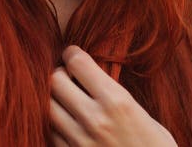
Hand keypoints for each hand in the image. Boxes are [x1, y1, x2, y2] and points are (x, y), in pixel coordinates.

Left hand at [49, 45, 177, 146]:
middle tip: (68, 77)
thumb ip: (115, 96)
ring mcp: (79, 141)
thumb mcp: (143, 115)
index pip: (77, 62)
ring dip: (54, 100)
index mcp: (116, 101)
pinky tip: (67, 124)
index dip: (73, 54)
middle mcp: (94, 119)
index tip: (74, 55)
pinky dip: (55, 125)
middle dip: (59, 74)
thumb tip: (91, 77)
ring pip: (47, 107)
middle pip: (54, 81)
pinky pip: (51, 134)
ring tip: (65, 100)